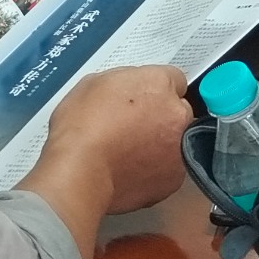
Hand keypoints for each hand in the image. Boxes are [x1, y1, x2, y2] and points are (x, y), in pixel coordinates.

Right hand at [43, 66, 191, 213]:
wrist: (80, 172)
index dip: (155, 89)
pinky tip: (128, 168)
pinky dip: (153, 169)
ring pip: (175, 142)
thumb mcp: (94, 82)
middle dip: (160, 116)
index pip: (173, 78)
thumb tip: (127, 90)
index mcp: (159, 84)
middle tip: (131, 126)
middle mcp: (176, 115)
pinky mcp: (173, 179)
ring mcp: (179, 149)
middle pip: (178, 111)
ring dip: (159, 144)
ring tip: (126, 151)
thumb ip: (124, 82)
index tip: (143, 98)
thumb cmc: (81, 129)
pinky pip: (168, 170)